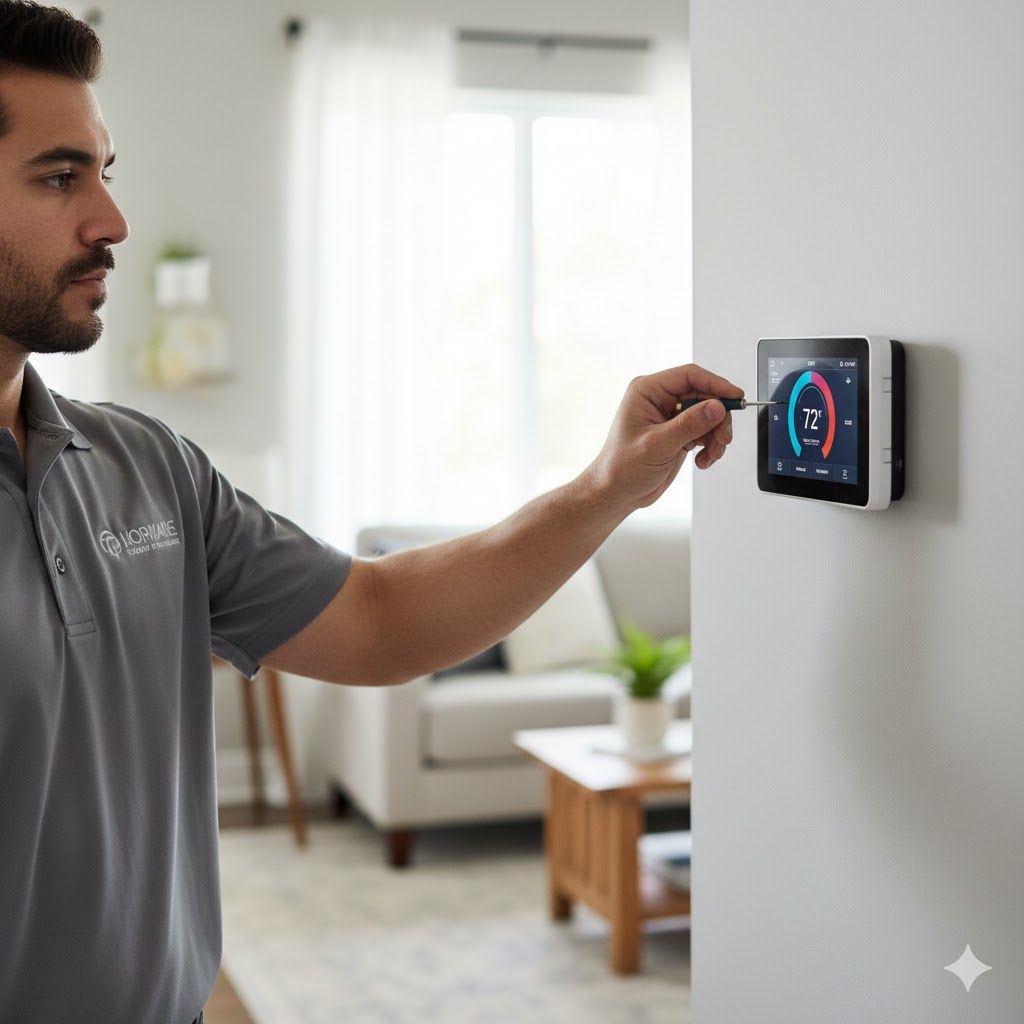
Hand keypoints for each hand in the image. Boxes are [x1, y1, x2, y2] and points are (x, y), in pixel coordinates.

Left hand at [583, 363, 743, 512]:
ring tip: (712, 454)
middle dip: (719, 416)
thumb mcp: (657, 445)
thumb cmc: (621, 467)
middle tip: (723, 437)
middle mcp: (660, 400)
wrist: (616, 492)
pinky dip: (711, 446)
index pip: (689, 376)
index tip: (735, 397)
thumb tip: (716, 407)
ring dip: (716, 434)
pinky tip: (703, 460)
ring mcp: (671, 417)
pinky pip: (706, 431)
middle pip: (704, 395)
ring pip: (709, 414)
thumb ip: (689, 425)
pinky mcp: (679, 433)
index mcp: (647, 391)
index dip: (716, 384)